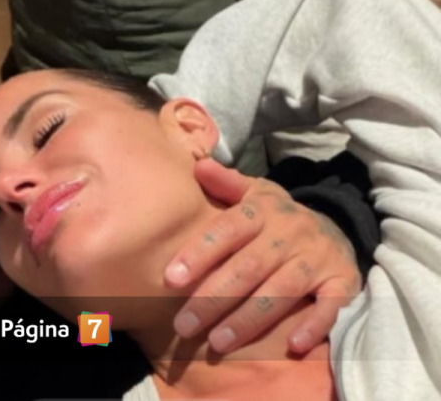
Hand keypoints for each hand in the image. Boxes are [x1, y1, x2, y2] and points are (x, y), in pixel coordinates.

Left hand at [165, 158, 360, 353]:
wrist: (336, 226)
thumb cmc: (277, 217)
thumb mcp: (255, 194)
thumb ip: (226, 183)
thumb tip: (198, 165)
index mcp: (262, 211)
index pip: (227, 231)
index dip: (199, 254)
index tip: (170, 279)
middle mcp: (290, 232)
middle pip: (248, 268)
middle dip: (213, 299)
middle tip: (184, 326)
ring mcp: (317, 258)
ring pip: (280, 291)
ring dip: (248, 320)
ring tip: (217, 343)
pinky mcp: (341, 281)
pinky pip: (329, 305)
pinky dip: (313, 325)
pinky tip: (292, 346)